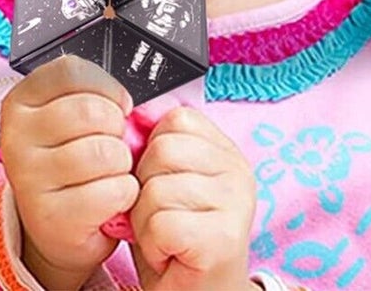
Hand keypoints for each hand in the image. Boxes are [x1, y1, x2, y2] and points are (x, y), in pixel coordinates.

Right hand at [0, 55, 137, 290]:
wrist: (58, 227)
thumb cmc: (71, 165)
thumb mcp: (68, 122)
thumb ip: (90, 98)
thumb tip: (127, 104)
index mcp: (20, 101)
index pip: (70, 71)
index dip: (106, 86)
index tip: (117, 105)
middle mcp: (16, 135)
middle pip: (91, 110)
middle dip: (118, 129)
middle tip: (113, 145)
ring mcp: (29, 176)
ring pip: (104, 152)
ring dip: (123, 165)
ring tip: (111, 173)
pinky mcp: (51, 216)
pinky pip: (112, 191)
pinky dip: (125, 195)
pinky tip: (112, 199)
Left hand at [125, 106, 255, 290]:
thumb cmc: (173, 238)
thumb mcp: (161, 177)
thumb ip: (152, 142)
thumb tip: (131, 115)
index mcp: (225, 150)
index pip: (174, 118)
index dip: (150, 150)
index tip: (163, 183)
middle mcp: (239, 172)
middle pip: (160, 149)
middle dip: (143, 186)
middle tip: (161, 217)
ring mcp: (236, 204)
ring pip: (155, 188)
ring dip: (145, 220)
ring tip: (166, 238)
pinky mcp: (224, 239)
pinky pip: (160, 223)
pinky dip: (152, 244)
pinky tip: (170, 254)